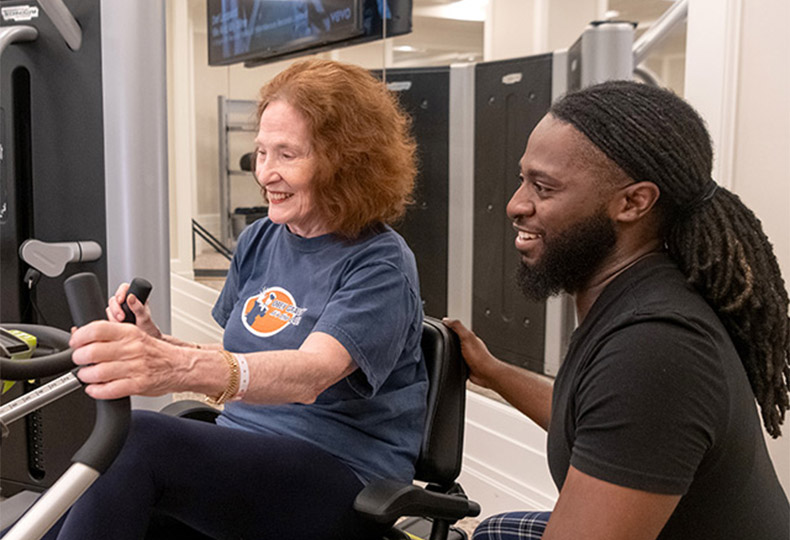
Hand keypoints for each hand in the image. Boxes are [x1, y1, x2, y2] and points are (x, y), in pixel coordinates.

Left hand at [69, 320, 183, 399]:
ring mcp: (136, 367)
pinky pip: (109, 390)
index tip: (76, 343)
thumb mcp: (135, 336)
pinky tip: (95, 388)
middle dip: (79, 358)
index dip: (80, 337)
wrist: (181, 366)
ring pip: (98, 372)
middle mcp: (132, 349)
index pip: (97, 329)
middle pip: (93, 352)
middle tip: (80, 360)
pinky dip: (96, 391)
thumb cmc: (155, 353)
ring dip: (86, 376)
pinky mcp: (138, 385)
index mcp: (130, 333)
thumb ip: (110, 334)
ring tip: (87, 375)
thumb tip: (79, 332)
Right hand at [107, 282, 161, 338]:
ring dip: (114, 317)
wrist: (145, 342)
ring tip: (122, 323)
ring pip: (109, 309)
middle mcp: (128, 303)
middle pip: (114, 299)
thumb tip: (131, 297)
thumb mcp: (145, 318)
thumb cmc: (149, 330)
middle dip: (116, 309)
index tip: (121, 300)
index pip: (125, 288)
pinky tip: (119, 326)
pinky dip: (111, 322)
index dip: (120, 292)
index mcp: (137, 298)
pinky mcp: (115, 319)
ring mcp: (120, 311)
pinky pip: (107, 318)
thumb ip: (139, 308)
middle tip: (122, 317)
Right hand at [442, 318, 503, 388]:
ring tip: (444, 348)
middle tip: (441, 335)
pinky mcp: (465, 366)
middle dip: (448, 338)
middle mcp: (468, 346)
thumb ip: (457, 327)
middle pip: (456, 340)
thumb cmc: (479, 357)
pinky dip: (452, 361)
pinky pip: (456, 361)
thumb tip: (447, 320)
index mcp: (469, 337)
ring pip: (456, 351)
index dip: (449, 326)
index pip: (457, 329)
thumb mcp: (466, 337)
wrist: (485, 374)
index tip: (442, 324)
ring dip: (450, 350)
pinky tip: (449, 361)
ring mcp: (467, 356)